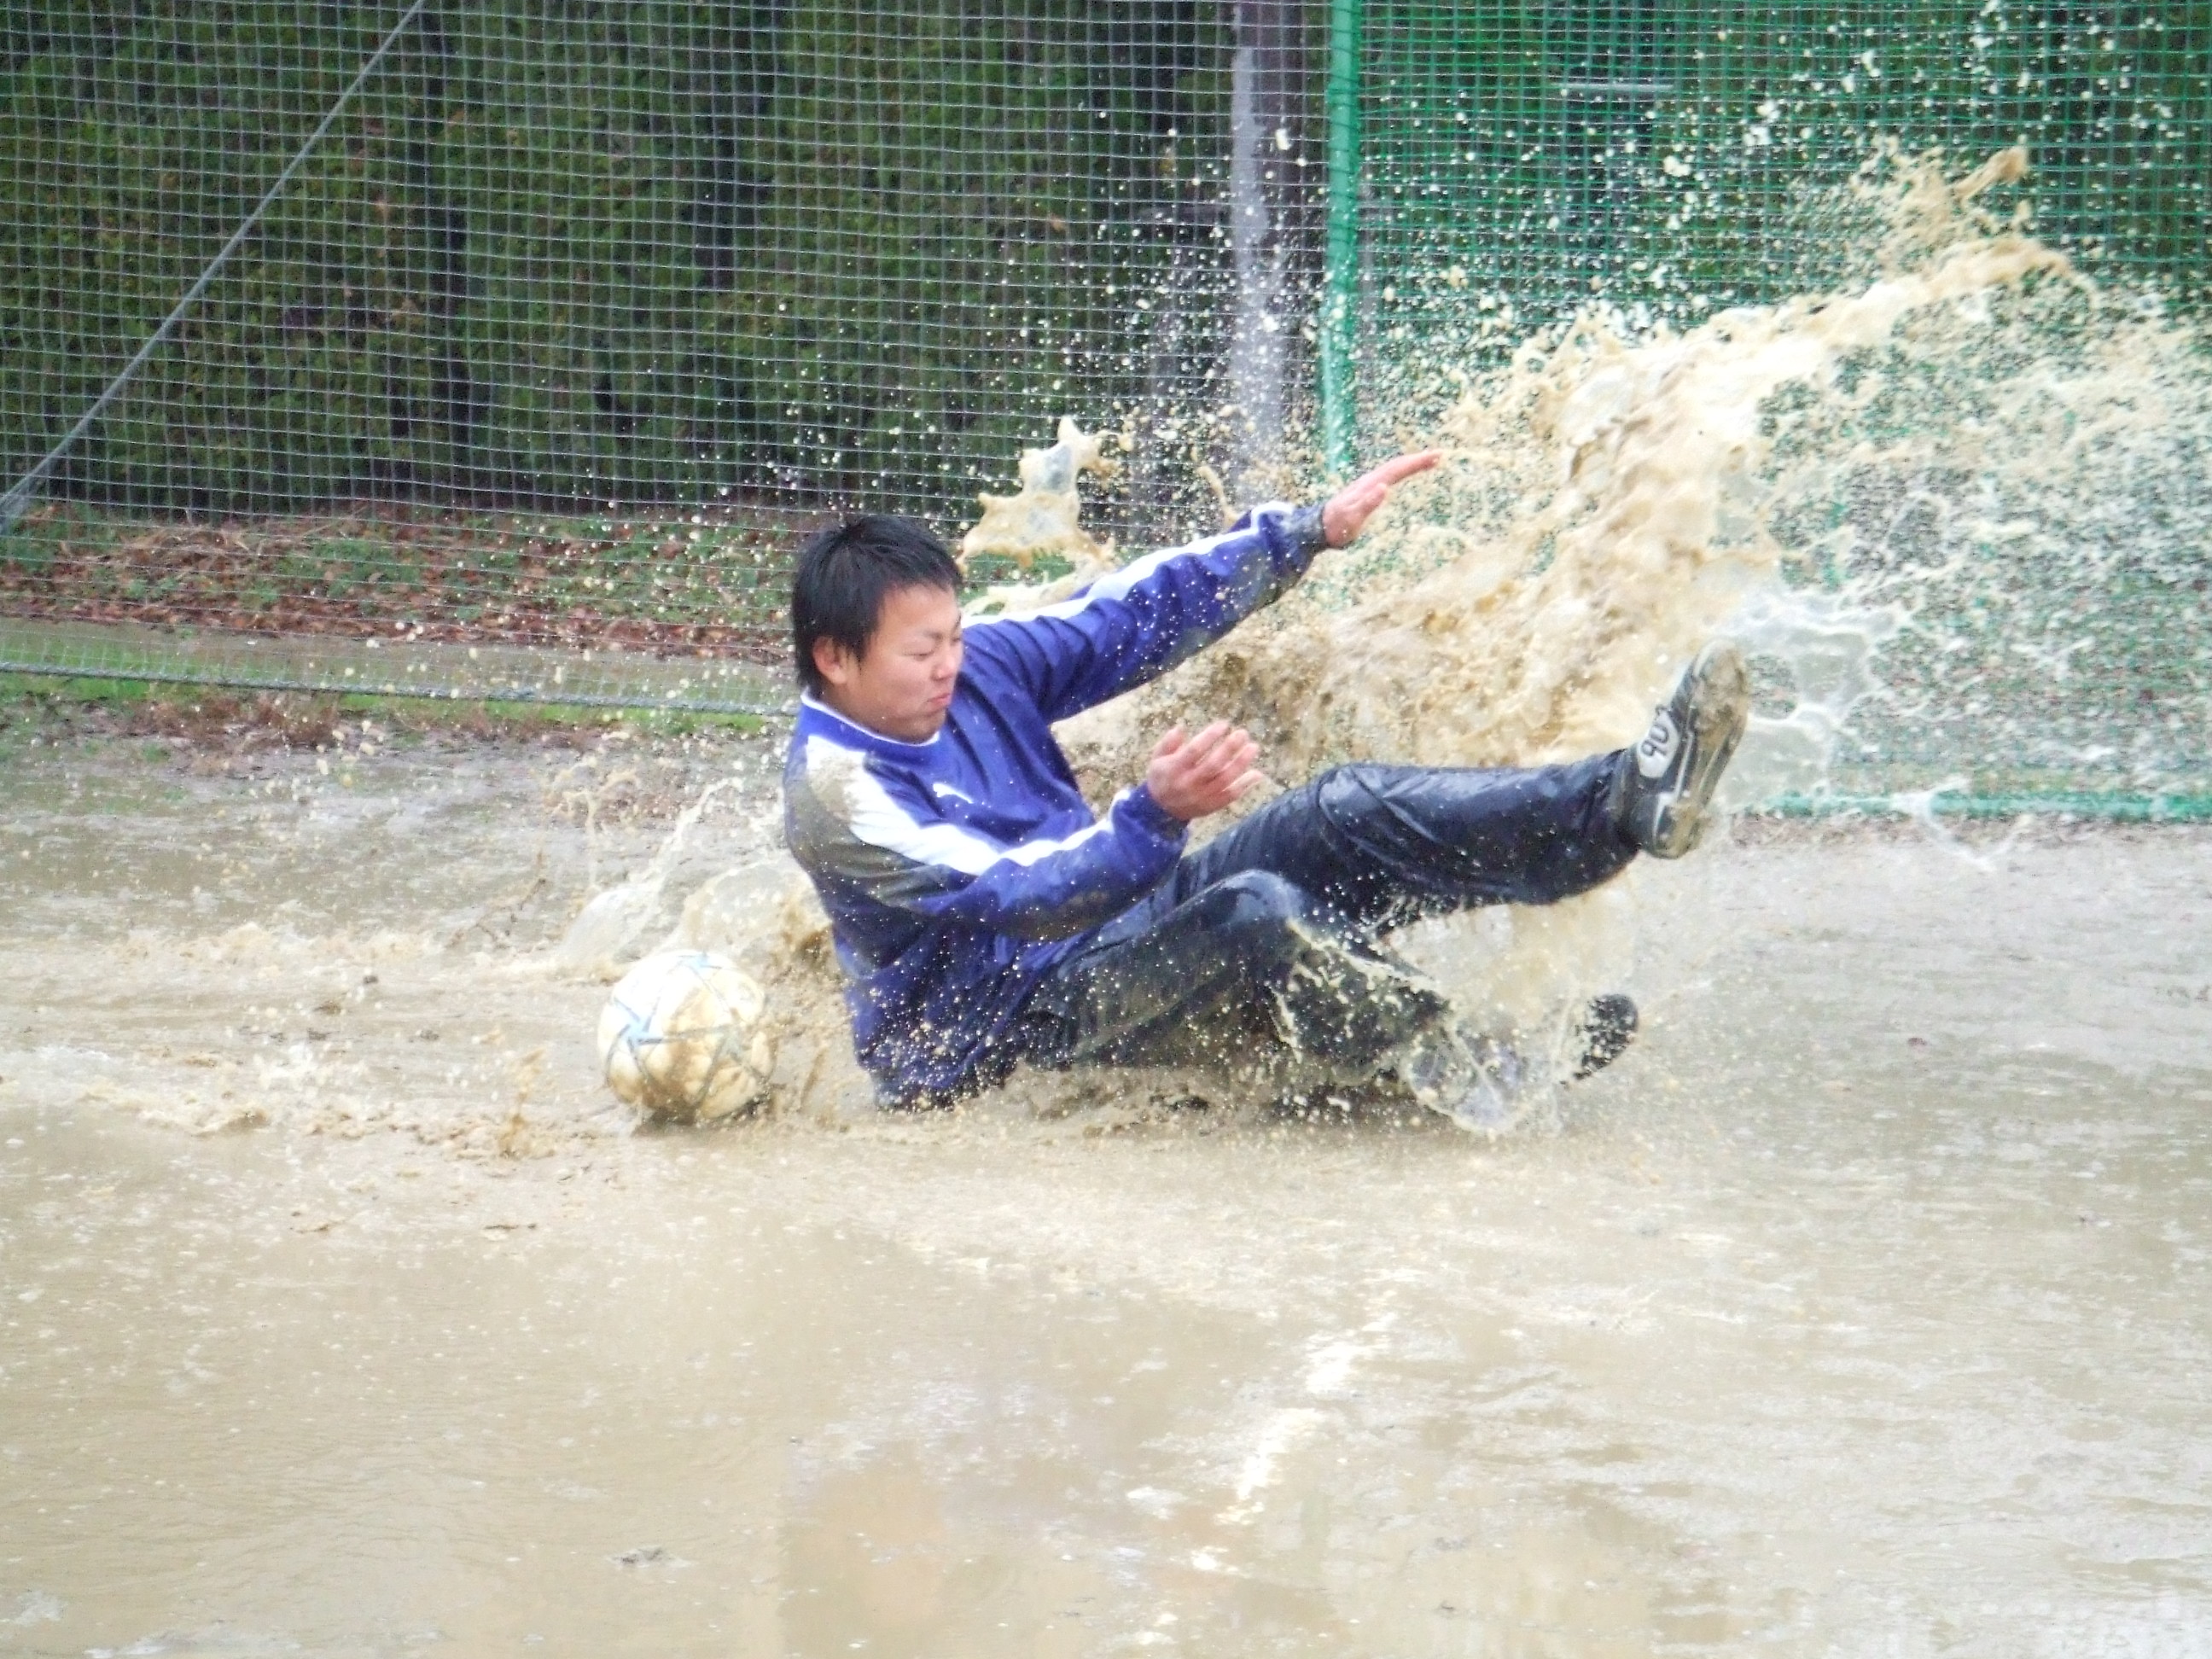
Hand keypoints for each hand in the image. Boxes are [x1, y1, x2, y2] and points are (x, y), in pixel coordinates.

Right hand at [1145, 721, 1262, 822]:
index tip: (1224, 724)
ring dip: (1241, 763)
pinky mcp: (1212, 806)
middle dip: (1230, 748)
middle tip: (1242, 733)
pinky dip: (1245, 785)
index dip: (1210, 736)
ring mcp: (1202, 796)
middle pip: (1213, 765)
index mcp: (1174, 769)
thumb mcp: (1157, 759)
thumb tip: (1181, 727)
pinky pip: (1231, 796)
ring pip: (1225, 780)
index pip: (1194, 750)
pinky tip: (1257, 773)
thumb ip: (1168, 743)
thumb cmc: (1162, 778)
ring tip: (1253, 747)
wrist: (1161, 811)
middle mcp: (1189, 783)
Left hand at [1321, 450, 1439, 547]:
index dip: (1416, 462)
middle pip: (1397, 465)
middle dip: (1418, 459)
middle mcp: (1369, 480)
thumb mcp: (1351, 519)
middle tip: (1439, 455)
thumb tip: (1385, 487)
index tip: (1435, 456)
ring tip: (1429, 460)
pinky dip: (1402, 470)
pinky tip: (1406, 472)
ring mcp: (1367, 484)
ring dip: (1411, 463)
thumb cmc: (1336, 527)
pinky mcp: (1367, 490)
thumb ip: (1367, 504)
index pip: (1397, 469)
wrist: (1318, 528)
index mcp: (1369, 485)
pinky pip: (1389, 475)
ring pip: (1393, 468)